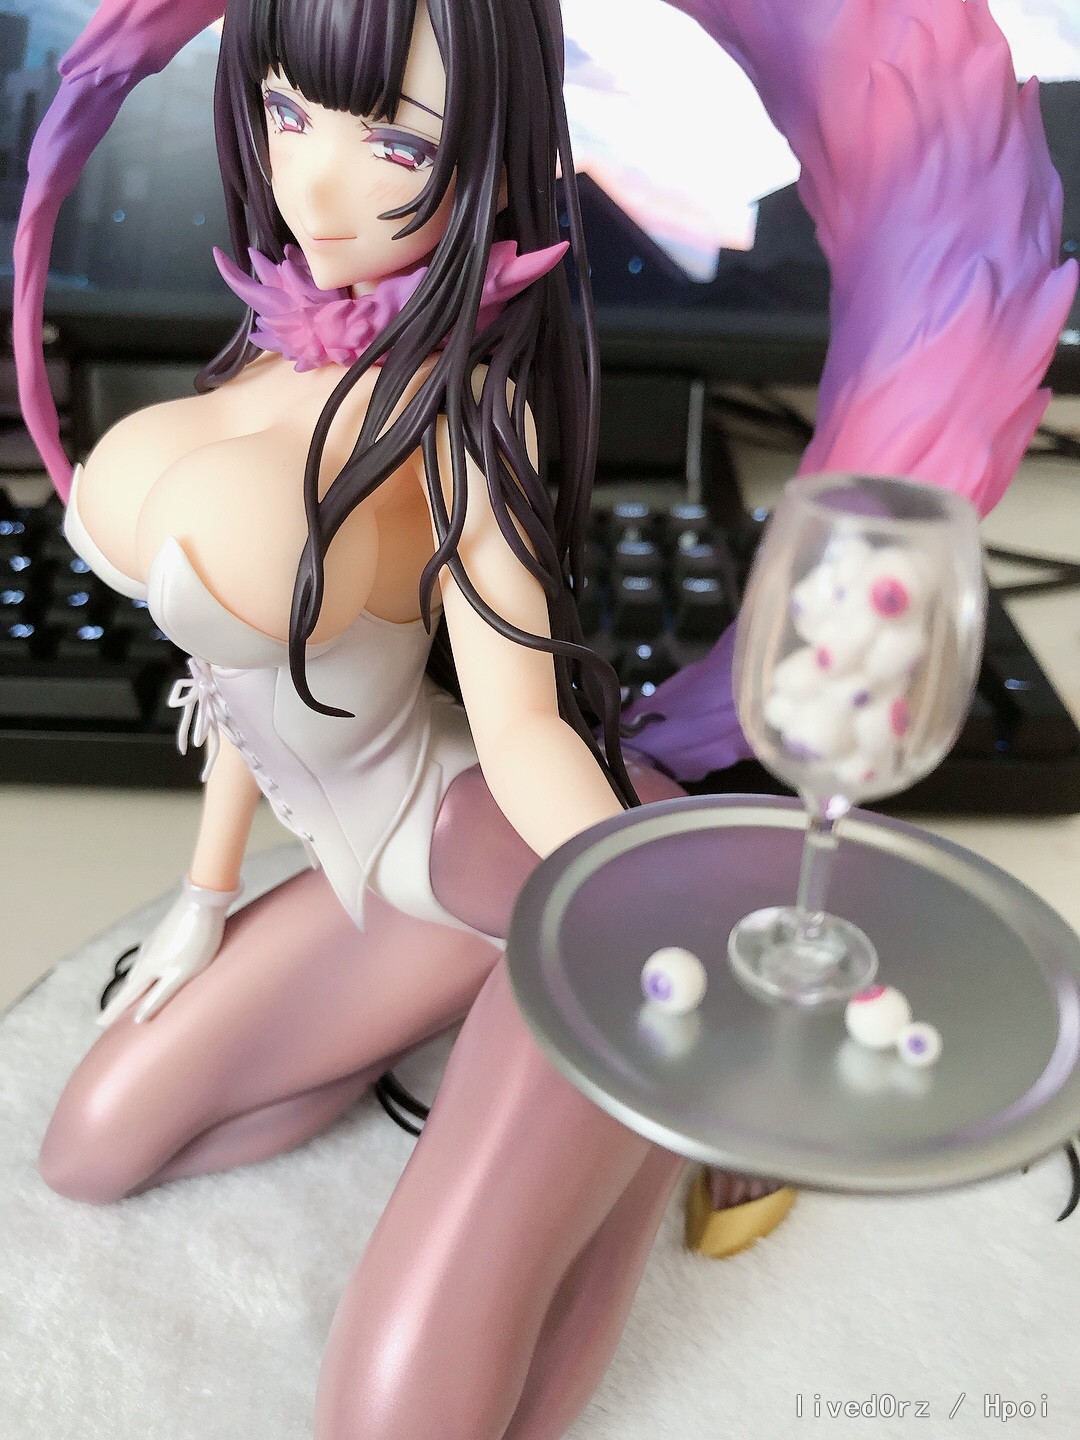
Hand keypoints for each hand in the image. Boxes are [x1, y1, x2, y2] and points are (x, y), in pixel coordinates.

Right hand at [97, 878, 241, 1027]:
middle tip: (112, 1014)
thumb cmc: (197, 940)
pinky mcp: (164, 934)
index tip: (99, 1023)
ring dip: (134, 985)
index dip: (113, 1011)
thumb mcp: (181, 974)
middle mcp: (146, 955)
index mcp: (148, 968)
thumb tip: (139, 1018)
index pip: (127, 995)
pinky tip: (153, 970)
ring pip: (141, 969)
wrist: (204, 901)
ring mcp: (154, 942)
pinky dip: (146, 971)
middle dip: (123, 999)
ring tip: (132, 997)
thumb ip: (160, 996)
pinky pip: (150, 958)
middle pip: (132, 983)